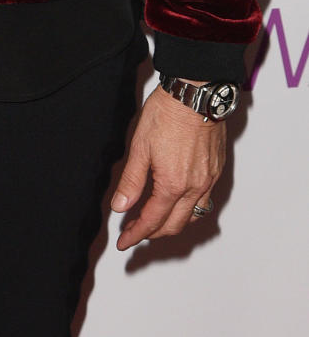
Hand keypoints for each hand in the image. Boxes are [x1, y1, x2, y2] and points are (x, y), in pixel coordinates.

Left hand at [111, 85, 225, 249]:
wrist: (196, 94)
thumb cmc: (167, 114)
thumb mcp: (140, 146)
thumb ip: (131, 180)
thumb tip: (120, 207)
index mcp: (173, 184)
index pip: (152, 221)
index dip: (136, 234)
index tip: (124, 242)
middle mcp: (195, 187)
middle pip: (174, 225)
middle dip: (153, 234)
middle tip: (134, 233)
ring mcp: (209, 180)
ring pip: (191, 216)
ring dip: (172, 224)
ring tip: (154, 221)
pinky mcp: (216, 171)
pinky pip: (204, 201)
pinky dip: (188, 209)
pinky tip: (177, 202)